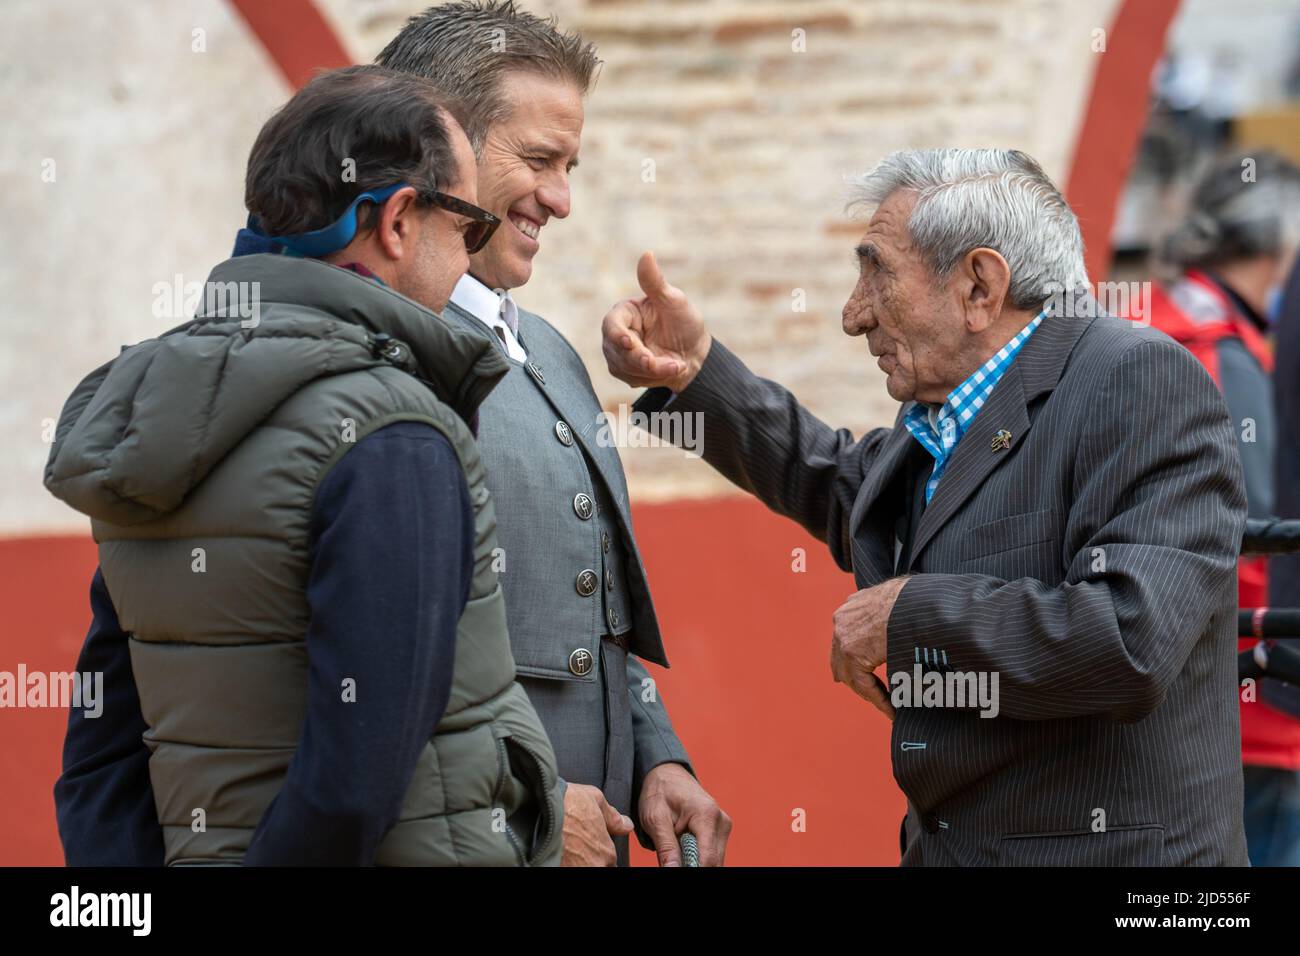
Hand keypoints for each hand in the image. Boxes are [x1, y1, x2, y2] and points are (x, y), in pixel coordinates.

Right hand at [560, 782, 634, 866]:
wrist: (536, 810)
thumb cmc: (565, 803)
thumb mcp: (595, 799)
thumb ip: (613, 816)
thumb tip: (626, 825)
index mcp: (606, 852)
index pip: (610, 861)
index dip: (600, 850)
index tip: (591, 843)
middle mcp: (593, 866)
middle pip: (596, 865)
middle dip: (588, 857)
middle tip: (576, 843)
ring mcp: (574, 870)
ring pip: (580, 866)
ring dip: (575, 860)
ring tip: (564, 847)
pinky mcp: (555, 870)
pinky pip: (563, 866)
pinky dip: (561, 860)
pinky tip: (555, 852)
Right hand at [601, 251, 711, 392]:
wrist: (695, 354)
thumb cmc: (684, 323)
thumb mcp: (673, 301)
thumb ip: (655, 282)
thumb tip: (646, 254)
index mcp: (625, 312)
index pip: (612, 324)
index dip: (617, 334)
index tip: (628, 341)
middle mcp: (616, 333)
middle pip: (616, 350)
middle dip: (639, 358)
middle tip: (657, 363)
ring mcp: (618, 354)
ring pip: (624, 367)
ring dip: (651, 370)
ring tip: (675, 364)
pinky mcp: (625, 371)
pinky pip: (632, 378)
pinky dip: (653, 377)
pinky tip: (669, 370)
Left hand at [638, 763, 731, 866]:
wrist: (666, 774)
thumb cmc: (659, 792)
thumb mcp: (655, 819)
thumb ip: (666, 847)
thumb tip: (673, 870)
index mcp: (706, 814)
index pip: (708, 858)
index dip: (694, 870)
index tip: (676, 869)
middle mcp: (721, 820)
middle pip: (714, 862)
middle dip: (693, 865)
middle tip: (672, 859)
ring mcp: (723, 825)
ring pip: (715, 860)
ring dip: (695, 861)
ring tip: (676, 848)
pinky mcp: (720, 830)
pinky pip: (712, 853)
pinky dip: (698, 856)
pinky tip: (683, 848)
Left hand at [830, 577, 909, 719]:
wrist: (917, 599)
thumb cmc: (915, 598)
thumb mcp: (895, 598)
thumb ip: (885, 611)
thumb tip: (898, 620)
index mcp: (851, 606)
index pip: (848, 640)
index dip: (859, 660)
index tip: (874, 674)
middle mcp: (842, 621)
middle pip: (841, 658)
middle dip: (855, 677)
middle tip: (870, 693)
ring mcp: (844, 638)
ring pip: (852, 675)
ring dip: (870, 692)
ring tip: (888, 706)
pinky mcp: (854, 654)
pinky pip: (863, 684)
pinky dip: (878, 699)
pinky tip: (892, 709)